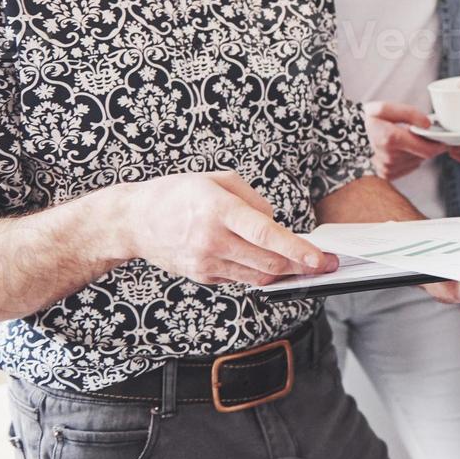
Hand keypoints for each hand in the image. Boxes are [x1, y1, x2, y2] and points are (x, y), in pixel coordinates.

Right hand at [112, 171, 335, 286]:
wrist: (134, 221)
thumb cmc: (178, 194)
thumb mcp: (217, 180)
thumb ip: (253, 200)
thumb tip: (276, 225)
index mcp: (218, 210)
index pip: (266, 235)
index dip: (297, 249)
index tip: (320, 259)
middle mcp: (212, 240)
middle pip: (269, 262)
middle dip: (302, 265)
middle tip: (326, 264)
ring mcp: (206, 262)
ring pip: (259, 276)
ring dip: (285, 273)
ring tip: (303, 265)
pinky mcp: (203, 276)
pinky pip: (241, 278)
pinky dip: (260, 272)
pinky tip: (269, 262)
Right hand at [365, 101, 447, 180]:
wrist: (344, 137)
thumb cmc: (365, 121)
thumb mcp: (384, 108)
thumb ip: (409, 113)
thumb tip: (427, 123)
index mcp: (390, 139)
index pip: (427, 150)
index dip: (438, 145)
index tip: (442, 138)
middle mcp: (390, 158)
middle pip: (423, 155)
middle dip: (426, 145)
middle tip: (421, 134)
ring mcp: (387, 169)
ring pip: (416, 161)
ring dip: (416, 152)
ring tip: (405, 140)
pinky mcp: (386, 175)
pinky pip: (408, 167)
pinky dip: (408, 159)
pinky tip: (398, 150)